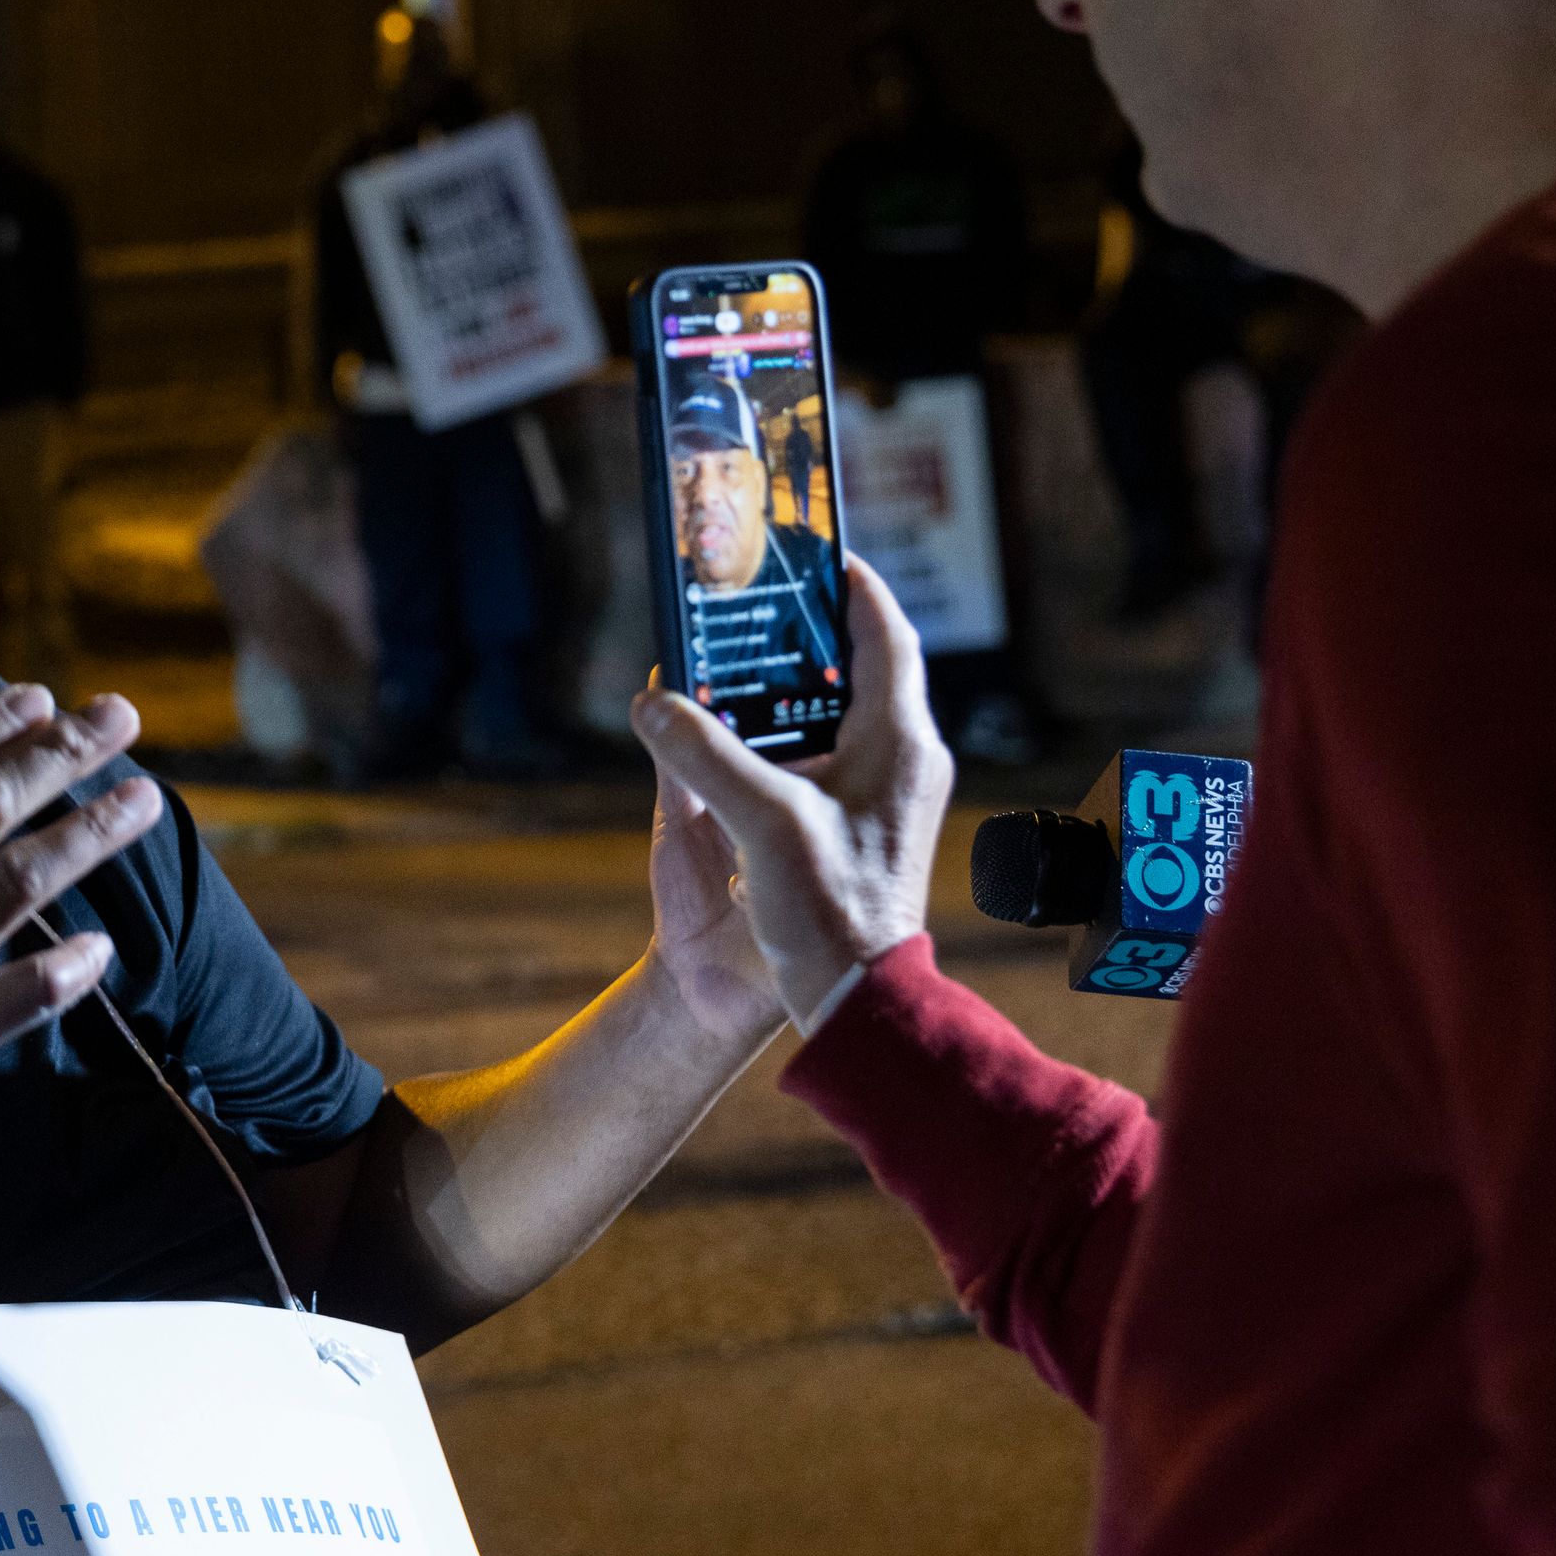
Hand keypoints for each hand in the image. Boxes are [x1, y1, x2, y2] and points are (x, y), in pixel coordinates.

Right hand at [632, 558, 953, 1027]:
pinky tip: (716, 730)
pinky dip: (764, 736)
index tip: (822, 552)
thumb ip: (704, 753)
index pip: (886, 638)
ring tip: (722, 653)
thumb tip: (655, 699)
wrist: (849, 1004)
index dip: (855, 588)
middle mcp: (890, 761)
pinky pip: (803, 759)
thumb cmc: (832, 914)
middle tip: (751, 596)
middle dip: (799, 633)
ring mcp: (866, 797)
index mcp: (899, 744)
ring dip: (774, 685)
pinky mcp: (836, 830)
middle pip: (849, 669)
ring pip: (823, 714)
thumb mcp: (765, 822)